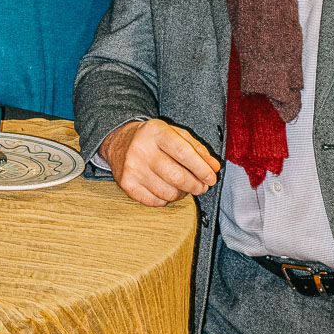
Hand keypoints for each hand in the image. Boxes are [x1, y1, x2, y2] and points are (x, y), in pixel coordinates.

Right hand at [99, 119, 219, 206]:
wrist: (120, 142)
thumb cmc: (154, 139)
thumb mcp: (175, 135)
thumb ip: (197, 149)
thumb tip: (214, 167)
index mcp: (155, 132)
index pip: (183, 153)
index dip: (201, 169)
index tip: (211, 178)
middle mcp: (141, 149)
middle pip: (176, 176)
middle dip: (195, 186)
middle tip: (202, 187)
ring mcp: (132, 168)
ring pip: (168, 193)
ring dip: (182, 193)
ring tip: (183, 186)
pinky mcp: (127, 184)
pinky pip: (155, 202)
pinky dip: (166, 199)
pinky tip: (166, 189)